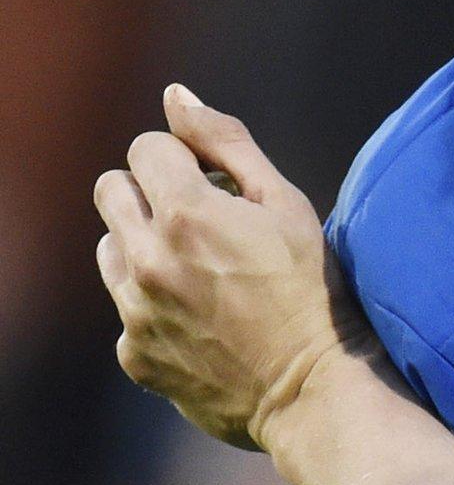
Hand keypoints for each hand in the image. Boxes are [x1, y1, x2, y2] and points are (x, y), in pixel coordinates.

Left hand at [93, 85, 373, 450]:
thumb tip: (175, 95)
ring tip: (201, 268)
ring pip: (109, 246)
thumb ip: (226, 143)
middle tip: (201, 218)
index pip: (146, 146)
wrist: (311, 389)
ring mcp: (133, 310)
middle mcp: (146, 258)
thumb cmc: (313, 289)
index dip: (183, 157)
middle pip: (110, 189)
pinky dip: (154, 301)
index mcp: (187, 213)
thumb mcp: (287, 204)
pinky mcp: (133, 353)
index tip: (217, 183)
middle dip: (151, 190)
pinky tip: (203, 316)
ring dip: (145, 244)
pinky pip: (125, 306)